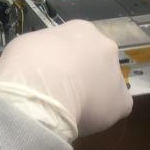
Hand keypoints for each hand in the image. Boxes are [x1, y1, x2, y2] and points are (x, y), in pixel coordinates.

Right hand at [0, 21, 131, 141]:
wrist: (40, 90)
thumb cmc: (27, 62)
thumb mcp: (30, 44)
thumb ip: (46, 51)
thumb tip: (46, 63)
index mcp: (82, 29)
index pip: (78, 44)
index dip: (65, 61)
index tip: (54, 73)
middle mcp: (104, 46)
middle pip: (96, 62)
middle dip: (83, 75)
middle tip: (64, 91)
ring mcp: (116, 73)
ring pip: (106, 86)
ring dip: (93, 95)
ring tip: (71, 109)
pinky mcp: (122, 101)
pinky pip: (113, 109)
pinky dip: (101, 116)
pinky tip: (83, 119)